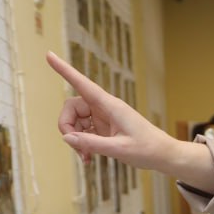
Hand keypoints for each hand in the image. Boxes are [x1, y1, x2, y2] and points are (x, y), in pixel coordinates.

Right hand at [47, 51, 213, 187]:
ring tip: (86, 158)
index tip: (49, 55)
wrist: (164, 156)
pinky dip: (83, 144)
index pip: (82, 83)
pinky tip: (89, 158)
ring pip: (77, 121)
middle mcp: (105, 107)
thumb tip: (67, 137)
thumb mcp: (118, 149)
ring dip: (76, 139)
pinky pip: (85, 131)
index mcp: (110, 105)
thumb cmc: (147, 150)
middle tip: (76, 148)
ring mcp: (104, 117)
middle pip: (72, 107)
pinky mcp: (105, 128)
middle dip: (67, 126)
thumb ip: (91, 144)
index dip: (64, 70)